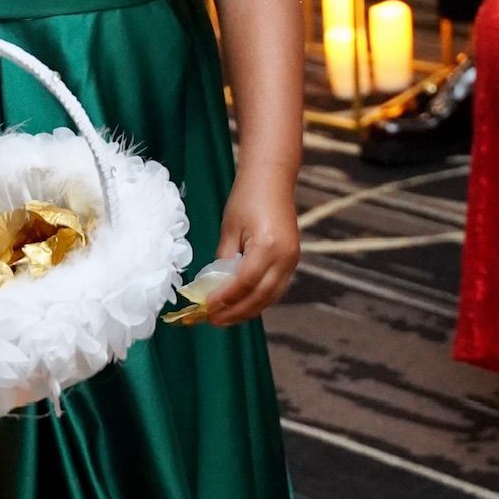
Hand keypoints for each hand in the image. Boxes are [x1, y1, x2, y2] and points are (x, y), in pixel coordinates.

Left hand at [202, 170, 299, 326]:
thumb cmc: (247, 197)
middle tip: (212, 321)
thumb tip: (215, 287)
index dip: (224, 300)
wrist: (272, 178)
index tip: (206, 309)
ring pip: (270, 297)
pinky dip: (258, 299)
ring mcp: (292, 260)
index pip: (244, 284)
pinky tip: (241, 304)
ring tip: (224, 318)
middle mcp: (285, 257)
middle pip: (260, 297)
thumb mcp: (229, 228)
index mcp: (268, 247)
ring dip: (247, 311)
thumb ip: (224, 260)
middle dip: (235, 312)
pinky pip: (276, 288)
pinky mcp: (293, 259)